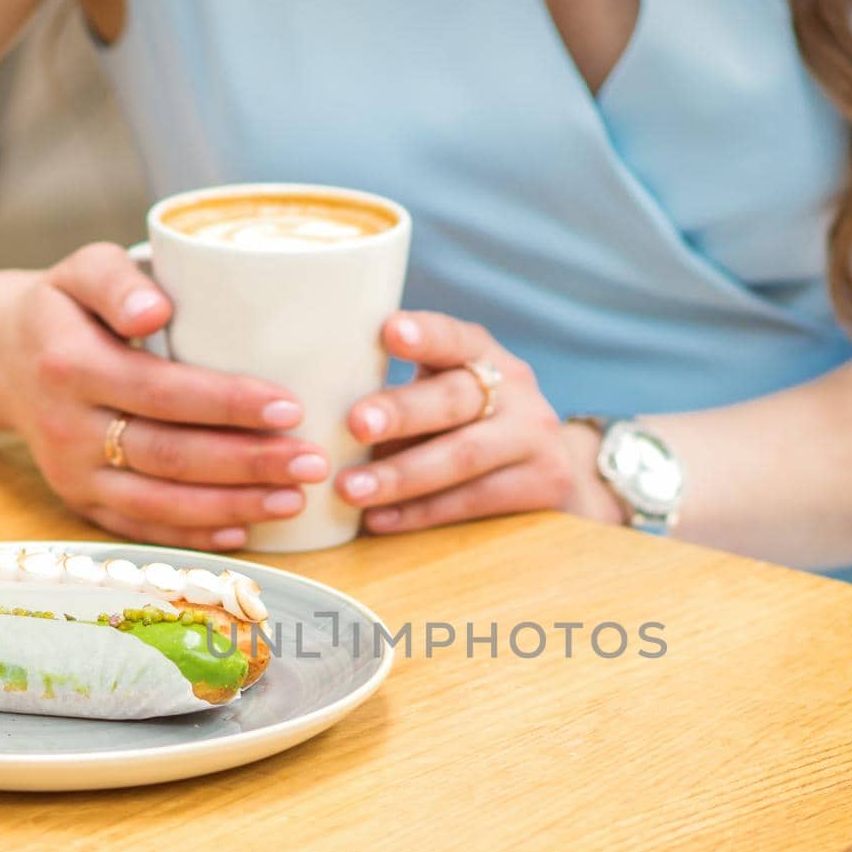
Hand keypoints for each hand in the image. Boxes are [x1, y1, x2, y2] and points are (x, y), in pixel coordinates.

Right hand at [0, 244, 330, 549]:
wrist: (5, 358)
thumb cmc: (68, 308)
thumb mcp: (82, 269)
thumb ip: (116, 280)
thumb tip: (154, 310)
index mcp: (70, 365)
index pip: (160, 390)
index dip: (227, 404)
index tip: (290, 407)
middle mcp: (66, 427)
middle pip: (169, 455)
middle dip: (248, 464)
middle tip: (312, 463)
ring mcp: (72, 474)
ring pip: (160, 502)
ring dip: (233, 506)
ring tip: (296, 499)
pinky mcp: (81, 503)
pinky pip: (142, 529)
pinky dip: (195, 535)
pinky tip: (246, 529)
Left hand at [335, 312, 624, 531]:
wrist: (547, 468)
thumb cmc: (461, 427)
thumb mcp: (440, 394)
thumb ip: (395, 394)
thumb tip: (304, 413)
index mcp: (481, 354)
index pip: (454, 337)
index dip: (424, 334)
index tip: (389, 331)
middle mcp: (515, 388)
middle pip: (455, 399)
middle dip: (402, 411)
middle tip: (355, 424)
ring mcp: (534, 436)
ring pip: (464, 456)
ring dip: (402, 476)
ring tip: (350, 490)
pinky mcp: (543, 483)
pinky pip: (474, 500)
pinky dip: (421, 513)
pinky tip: (380, 520)